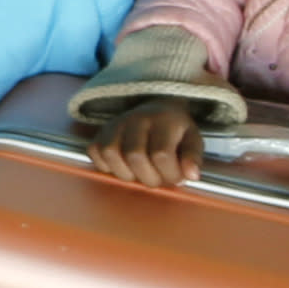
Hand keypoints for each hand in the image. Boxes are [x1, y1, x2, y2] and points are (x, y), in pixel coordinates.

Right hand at [89, 98, 209, 187]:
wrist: (158, 109)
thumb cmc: (176, 131)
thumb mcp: (192, 140)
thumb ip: (193, 158)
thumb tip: (191, 176)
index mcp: (164, 119)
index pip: (161, 154)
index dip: (170, 174)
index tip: (177, 178)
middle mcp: (137, 118)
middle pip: (135, 156)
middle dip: (149, 178)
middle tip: (158, 178)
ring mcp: (116, 123)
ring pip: (111, 153)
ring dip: (126, 174)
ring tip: (139, 174)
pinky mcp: (101, 131)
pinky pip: (95, 152)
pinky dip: (106, 166)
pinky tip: (123, 166)